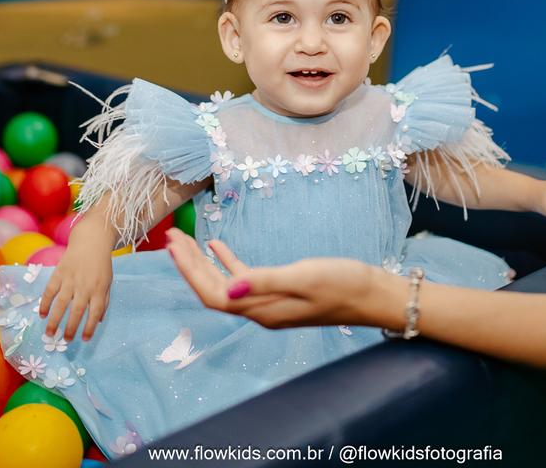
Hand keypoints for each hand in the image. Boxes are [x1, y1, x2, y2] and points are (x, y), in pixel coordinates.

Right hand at [38, 224, 113, 341]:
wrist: (91, 240)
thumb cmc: (101, 264)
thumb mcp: (108, 282)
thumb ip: (104, 301)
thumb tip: (98, 322)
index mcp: (98, 289)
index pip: (94, 313)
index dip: (89, 328)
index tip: (84, 340)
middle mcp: (84, 286)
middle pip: (76, 312)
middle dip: (70, 328)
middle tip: (65, 340)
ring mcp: (70, 279)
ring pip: (61, 304)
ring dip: (54, 321)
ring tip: (49, 334)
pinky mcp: (59, 273)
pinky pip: (50, 291)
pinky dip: (45, 304)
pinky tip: (43, 315)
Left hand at [166, 230, 387, 329]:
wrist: (374, 296)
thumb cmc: (344, 284)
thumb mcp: (304, 277)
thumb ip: (265, 281)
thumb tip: (229, 287)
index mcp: (262, 309)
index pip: (213, 294)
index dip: (189, 271)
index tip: (173, 246)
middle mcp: (261, 310)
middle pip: (212, 290)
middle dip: (189, 264)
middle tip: (171, 236)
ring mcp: (270, 302)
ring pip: (225, 283)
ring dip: (203, 262)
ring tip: (186, 239)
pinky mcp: (281, 292)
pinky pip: (245, 279)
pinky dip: (227, 261)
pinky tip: (218, 245)